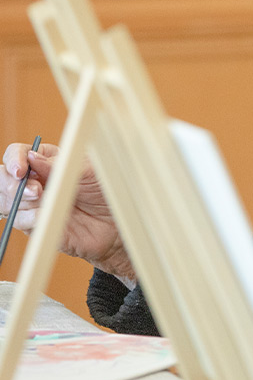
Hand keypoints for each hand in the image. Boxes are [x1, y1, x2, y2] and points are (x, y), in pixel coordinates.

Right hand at [1, 142, 132, 278]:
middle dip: (13, 183)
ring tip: (43, 200)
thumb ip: (59, 164)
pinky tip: (43, 215)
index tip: (22, 169)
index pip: (17, 154)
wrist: (115, 220)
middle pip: (4, 178)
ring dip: (22, 201)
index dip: (15, 159)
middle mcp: (34, 181)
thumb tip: (32, 158)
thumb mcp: (88, 170)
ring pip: (6, 200)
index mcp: (45, 161)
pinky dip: (29, 217)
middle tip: (36, 189)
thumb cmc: (105, 190)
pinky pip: (20, 221)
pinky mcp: (35, 225)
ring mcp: (32, 204)